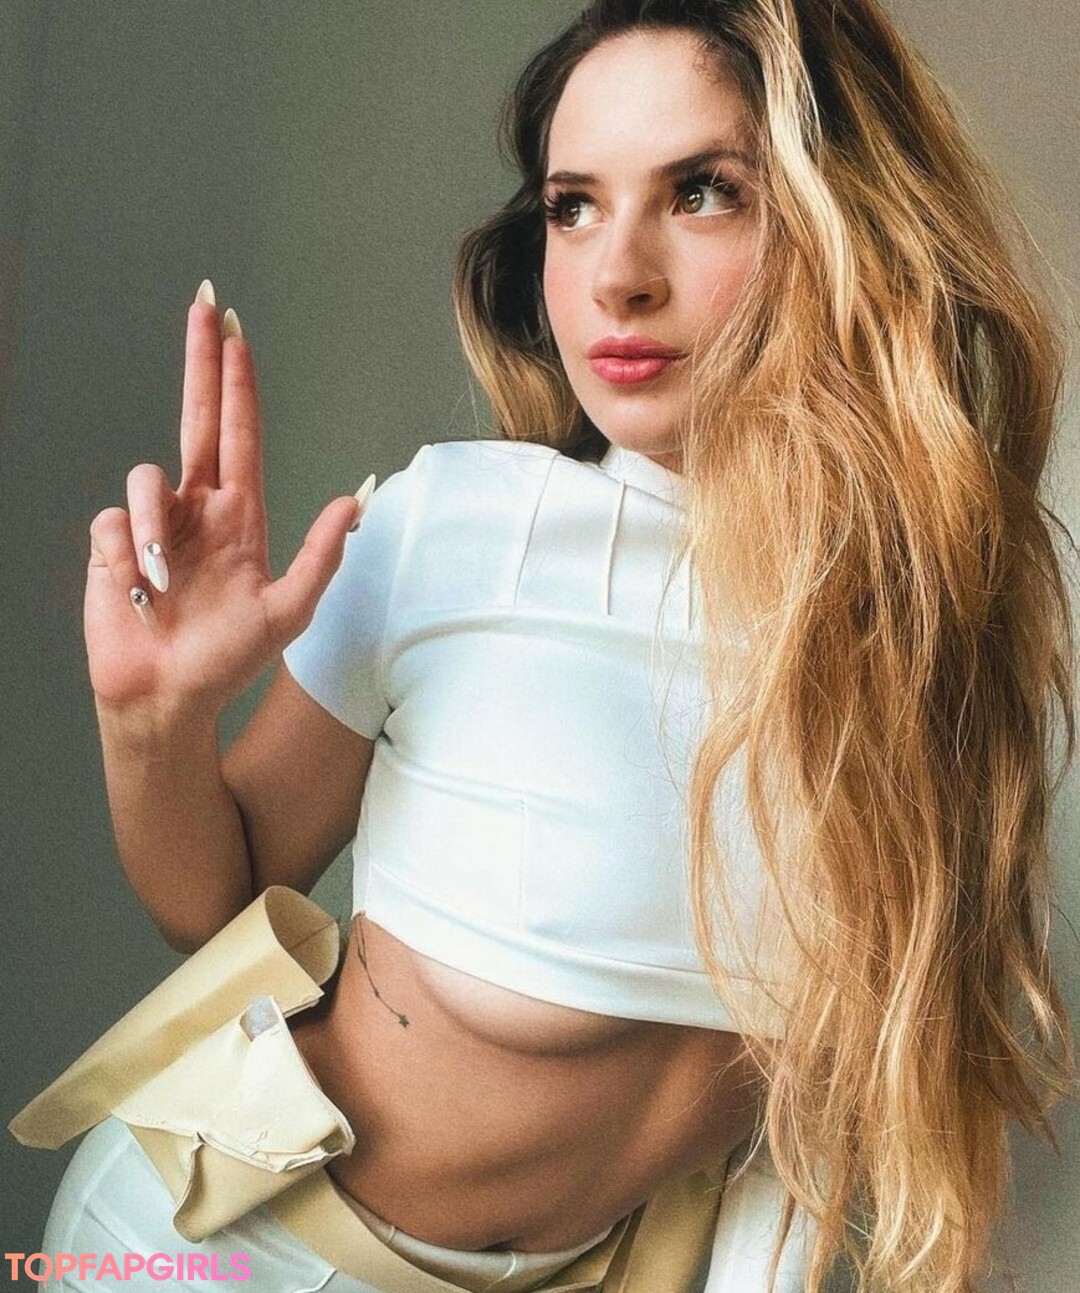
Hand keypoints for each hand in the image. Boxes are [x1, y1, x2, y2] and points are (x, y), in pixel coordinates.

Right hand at [85, 281, 364, 717]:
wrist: (168, 698)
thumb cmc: (227, 659)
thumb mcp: (286, 611)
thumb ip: (323, 554)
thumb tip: (355, 496)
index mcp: (239, 515)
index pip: (239, 432)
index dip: (238, 382)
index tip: (236, 333)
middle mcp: (196, 508)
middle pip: (197, 416)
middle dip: (202, 361)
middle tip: (205, 304)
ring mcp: (153, 524)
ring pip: (145, 480)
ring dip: (152, 531)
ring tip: (160, 585)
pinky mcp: (111, 544)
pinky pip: (112, 523)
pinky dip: (126, 556)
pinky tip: (136, 591)